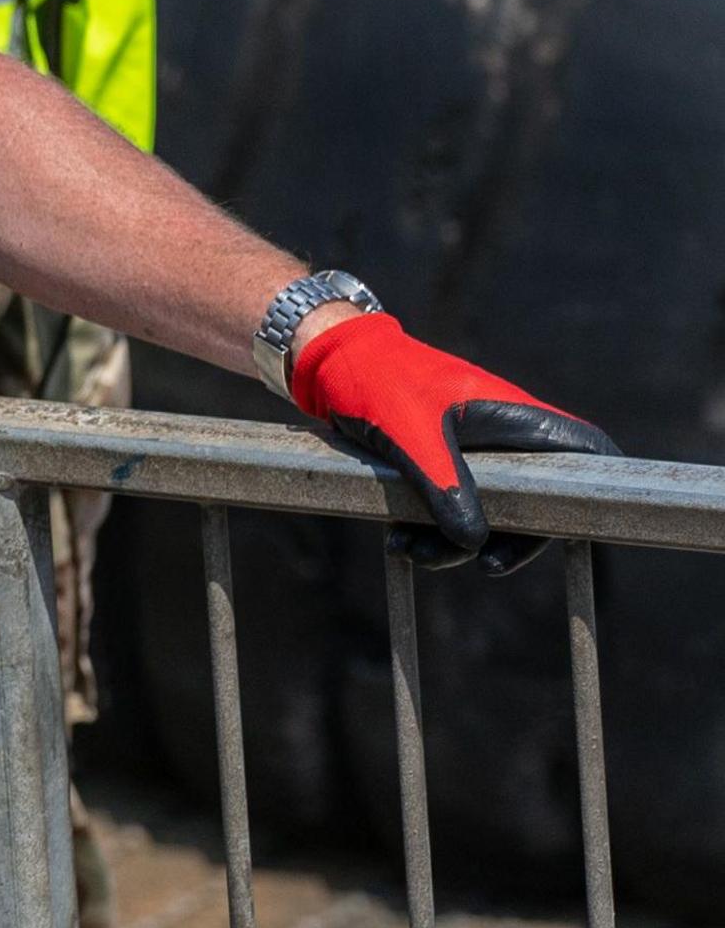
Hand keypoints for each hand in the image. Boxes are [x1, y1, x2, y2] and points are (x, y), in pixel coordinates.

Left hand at [291, 312, 614, 574]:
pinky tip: (397, 539)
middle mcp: (504, 434)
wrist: (329, 361)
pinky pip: (454, 506)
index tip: (582, 528)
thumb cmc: (377, 383)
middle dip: (511, 538)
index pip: (586, 448)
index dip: (599, 485)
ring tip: (405, 548)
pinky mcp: (445, 461)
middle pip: (539, 498)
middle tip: (483, 566)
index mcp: (516, 416)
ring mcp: (476, 449)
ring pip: (491, 509)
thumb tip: (475, 544)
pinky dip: (431, 528)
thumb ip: (444, 487)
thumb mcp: (411, 437)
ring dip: (454, 541)